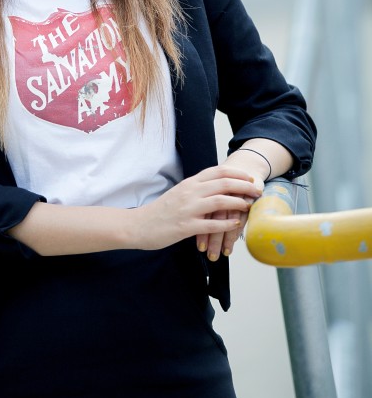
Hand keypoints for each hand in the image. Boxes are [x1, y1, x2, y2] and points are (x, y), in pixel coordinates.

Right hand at [135, 165, 261, 251]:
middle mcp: (190, 192)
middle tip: (258, 189)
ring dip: (239, 202)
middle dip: (244, 185)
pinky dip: (227, 224)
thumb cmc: (161, 211)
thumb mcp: (179, 193)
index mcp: (189, 183)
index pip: (217, 171)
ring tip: (251, 204)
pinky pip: (211, 225)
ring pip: (220, 201)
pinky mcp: (186, 226)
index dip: (237, 173)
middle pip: (223, 183)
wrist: (139, 225)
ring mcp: (188, 209)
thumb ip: (196, 189)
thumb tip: (216, 187)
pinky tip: (236, 225)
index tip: (250, 177)